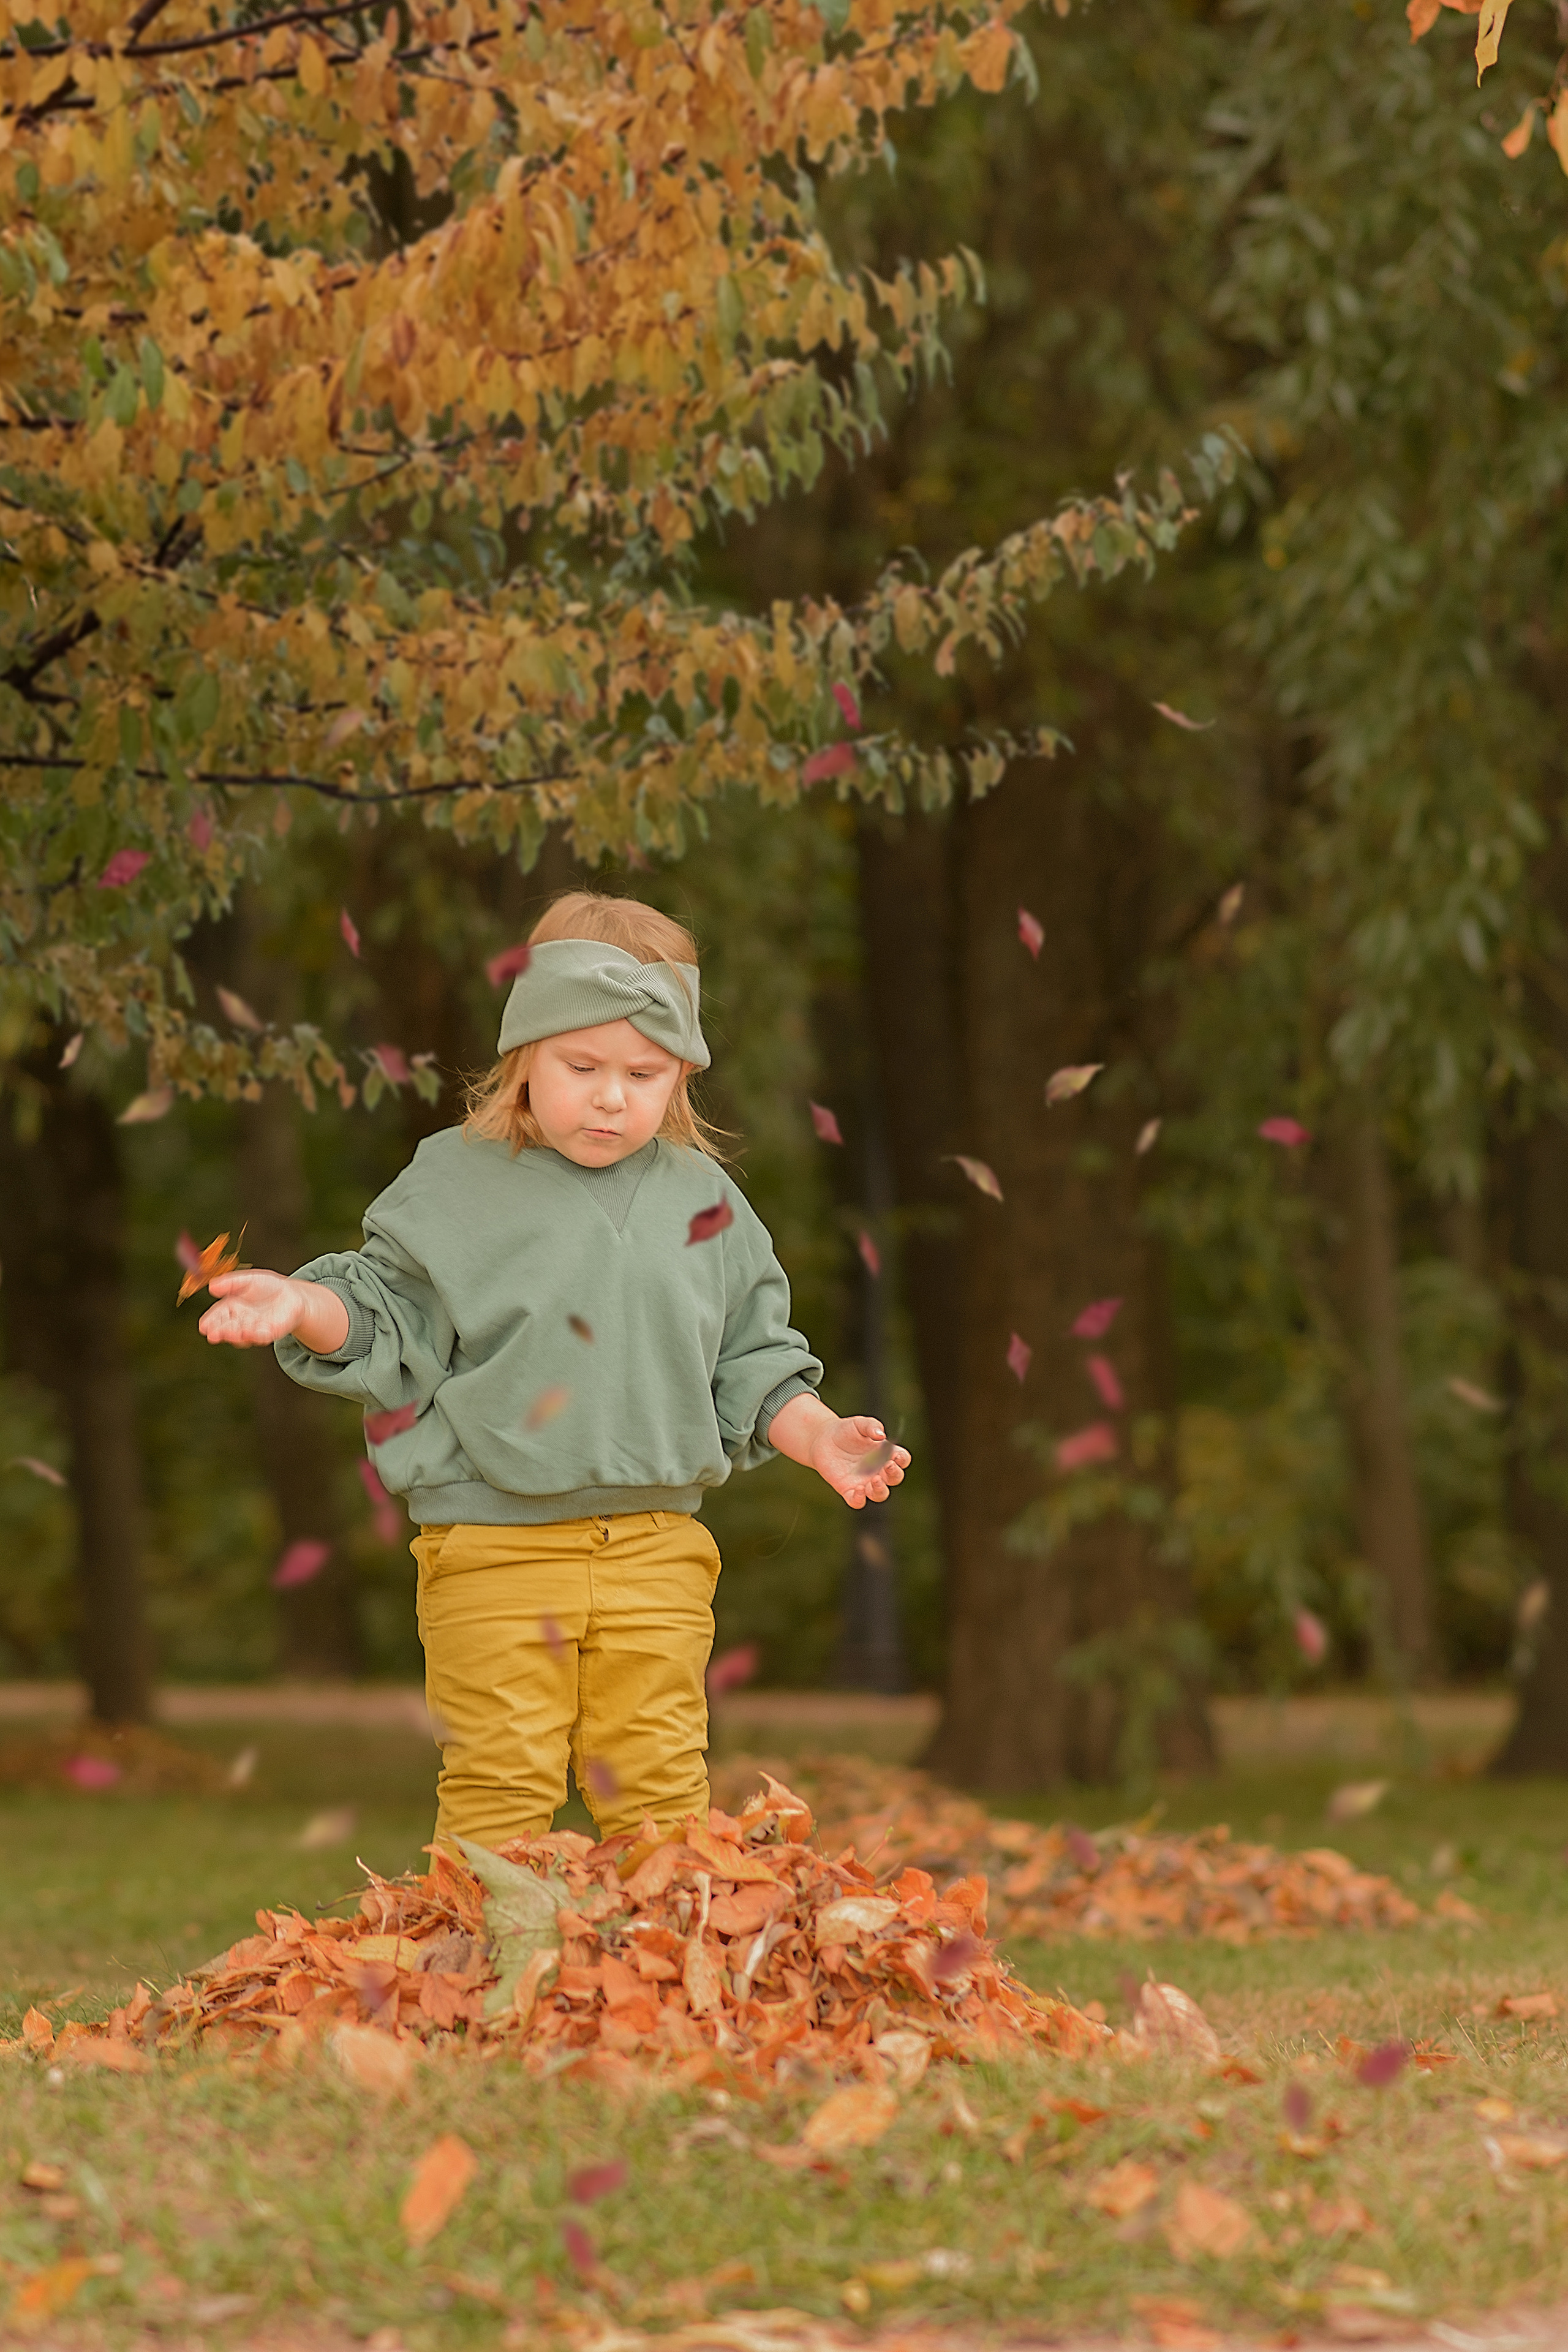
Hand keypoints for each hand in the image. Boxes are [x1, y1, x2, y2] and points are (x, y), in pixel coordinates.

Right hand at [199, 1270, 348, 1352]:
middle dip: (221, 1332)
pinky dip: (259, 1335)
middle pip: (227, 1329)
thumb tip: (211, 1286)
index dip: (209, 1323)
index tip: (204, 1327)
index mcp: (230, 1308)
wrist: (290, 1295)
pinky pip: (264, 1335)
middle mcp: (240, 1322)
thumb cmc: (266, 1287)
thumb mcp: (248, 1280)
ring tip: (233, 1333)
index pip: (216, 1318)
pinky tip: (256, 1332)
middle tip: (213, 1335)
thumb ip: (231, 1283)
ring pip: (244, 1335)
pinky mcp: (271, 1332)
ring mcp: (255, 1329)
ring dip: (238, 1336)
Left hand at [810, 1414, 910, 1508]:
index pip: (902, 1460)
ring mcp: (864, 1482)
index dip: (902, 1459)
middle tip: (887, 1466)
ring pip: (880, 1494)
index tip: (896, 1456)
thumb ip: (871, 1426)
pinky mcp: (848, 1490)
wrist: (823, 1439)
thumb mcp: (859, 1424)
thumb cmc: (846, 1430)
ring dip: (880, 1490)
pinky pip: (857, 1502)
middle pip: (895, 1478)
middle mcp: (878, 1470)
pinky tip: (859, 1490)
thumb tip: (881, 1435)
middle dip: (894, 1474)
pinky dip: (860, 1499)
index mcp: (885, 1454)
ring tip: (874, 1480)